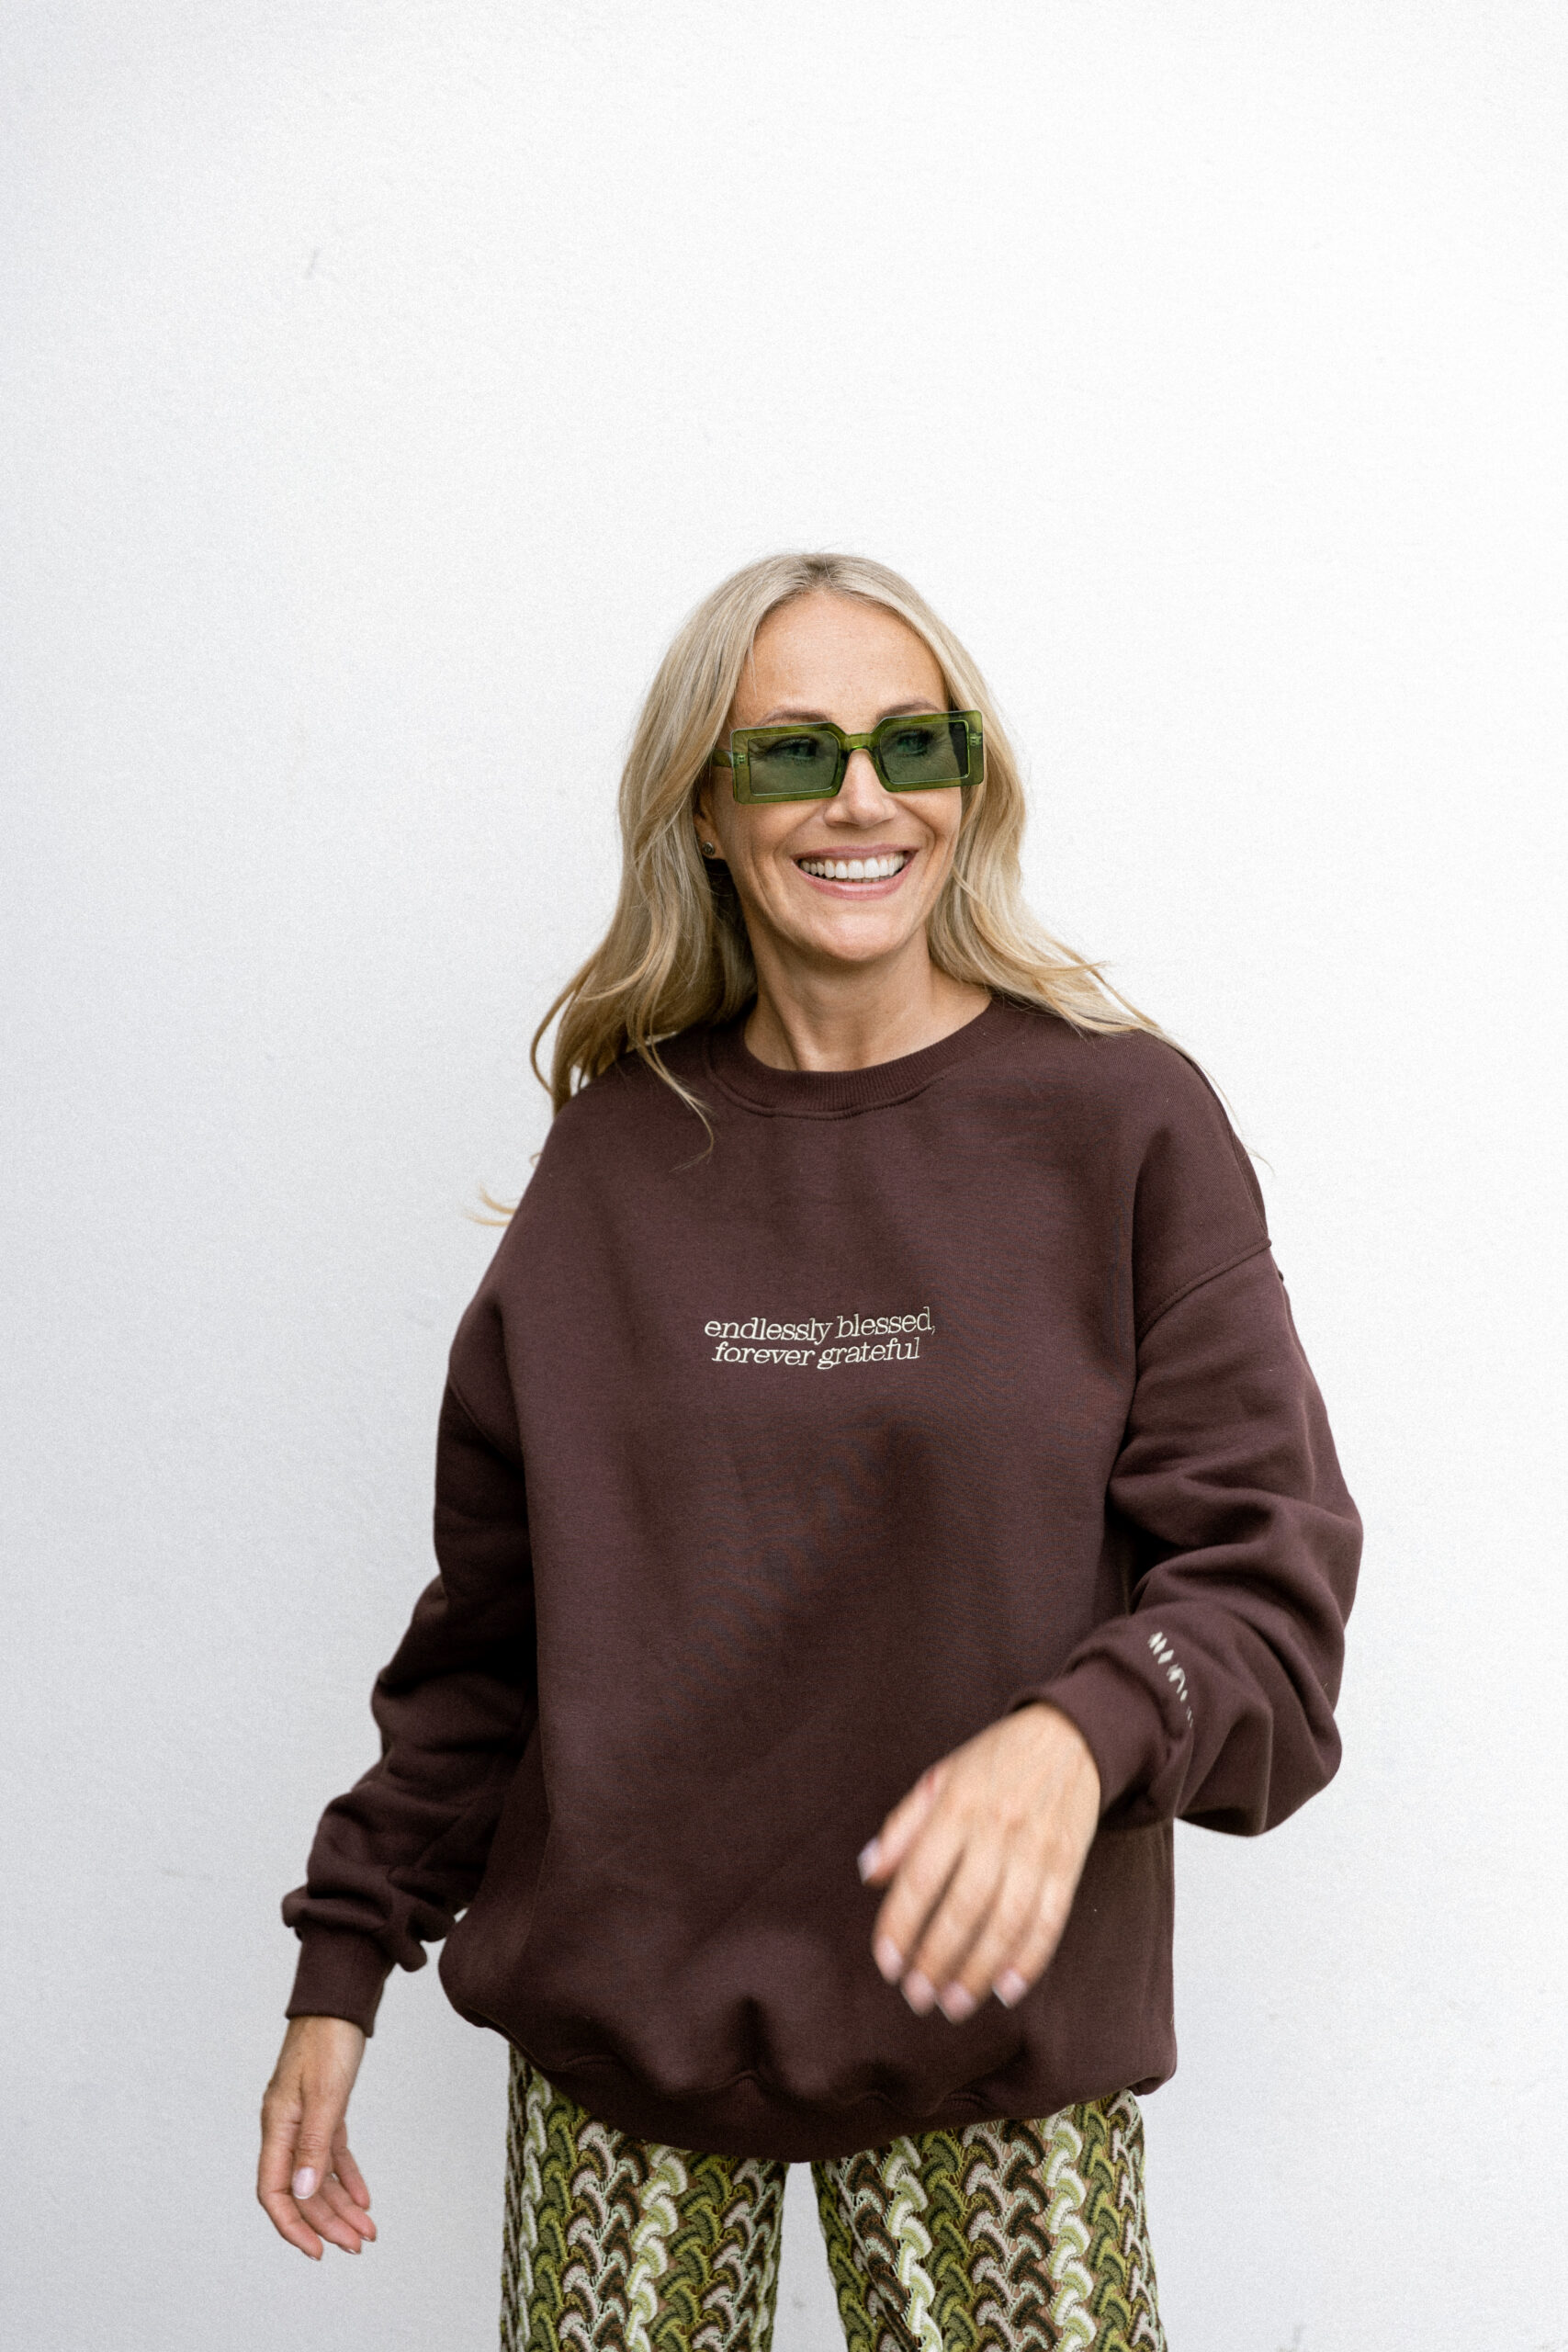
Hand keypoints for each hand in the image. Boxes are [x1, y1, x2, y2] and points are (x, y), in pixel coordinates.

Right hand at [257, 2014, 374, 2258]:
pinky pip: (332, 2154)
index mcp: (277, 2125)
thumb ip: (315, 2144)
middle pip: (302, 2190)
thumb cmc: (328, 2037)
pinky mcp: (324, 2109)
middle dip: (328, 2222)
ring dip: (341, 2205)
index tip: (318, 2251)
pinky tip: (363, 2198)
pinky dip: (346, 2177)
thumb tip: (304, 2194)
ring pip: (319, 2176)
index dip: (293, 2226)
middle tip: (358, 2244)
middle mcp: (286, 2127)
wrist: (338, 1999)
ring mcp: (303, 2119)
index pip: (275, 2191)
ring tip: (367, 2230)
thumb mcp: (326, 2092)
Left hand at [858, 1702, 1100, 2021]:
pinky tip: (1005, 1989)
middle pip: (963, 1907)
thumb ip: (903, 1826)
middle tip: (917, 1997)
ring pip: (1006, 1922)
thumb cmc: (994, 1762)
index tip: (887, 1964)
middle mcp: (996, 1829)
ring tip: (953, 2004)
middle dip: (936, 1959)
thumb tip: (869, 1873)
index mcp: (957, 1806)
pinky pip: (1050, 1921)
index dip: (901, 1925)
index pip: (921, 1876)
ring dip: (977, 1971)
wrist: (1070, 1737)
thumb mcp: (941, 1778)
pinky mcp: (1068, 1865)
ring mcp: (1036, 1849)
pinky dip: (1028, 1960)